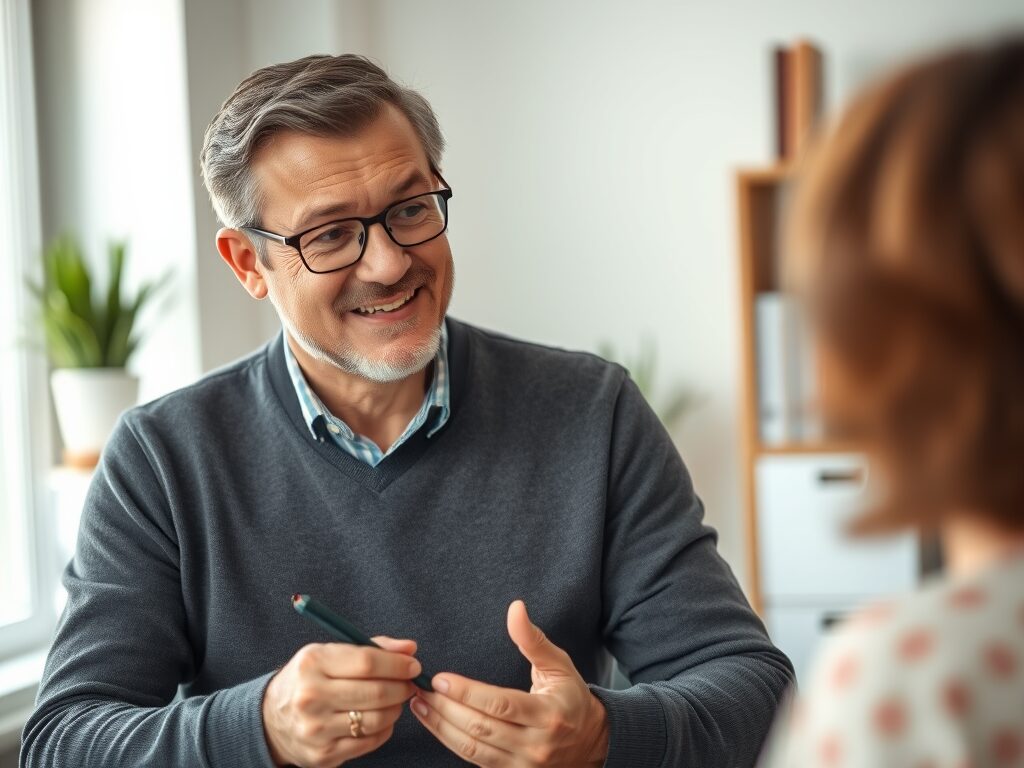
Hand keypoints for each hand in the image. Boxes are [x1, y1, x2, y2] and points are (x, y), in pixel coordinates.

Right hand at [262, 636, 420, 767]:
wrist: (272, 719)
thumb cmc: (310, 679)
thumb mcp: (331, 653)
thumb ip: (372, 647)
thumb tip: (410, 649)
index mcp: (313, 663)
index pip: (367, 662)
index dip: (397, 664)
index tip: (413, 665)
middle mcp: (310, 696)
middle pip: (375, 692)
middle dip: (402, 687)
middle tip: (409, 684)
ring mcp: (315, 729)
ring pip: (376, 719)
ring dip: (395, 709)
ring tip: (395, 701)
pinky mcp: (322, 755)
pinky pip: (369, 742)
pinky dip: (384, 729)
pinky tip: (381, 719)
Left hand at [410, 600, 608, 766]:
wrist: (591, 742)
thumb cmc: (570, 698)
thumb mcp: (558, 664)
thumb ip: (532, 639)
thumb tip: (515, 608)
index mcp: (548, 715)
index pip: (500, 705)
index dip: (467, 693)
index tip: (441, 679)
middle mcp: (536, 745)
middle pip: (481, 728)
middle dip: (446, 708)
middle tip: (421, 689)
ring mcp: (524, 765)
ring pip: (473, 749)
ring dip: (441, 727)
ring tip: (419, 704)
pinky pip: (474, 761)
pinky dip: (451, 741)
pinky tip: (435, 723)